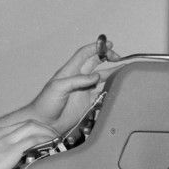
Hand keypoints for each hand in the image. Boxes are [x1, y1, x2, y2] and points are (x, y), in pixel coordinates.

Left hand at [0, 40, 120, 134]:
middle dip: (106, 57)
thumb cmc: (45, 104)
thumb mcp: (58, 87)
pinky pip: (101, 92)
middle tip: (118, 58)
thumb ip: (78, 81)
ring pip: (101, 77)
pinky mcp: (87, 102)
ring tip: (124, 70)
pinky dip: (110, 88)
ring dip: (111, 72)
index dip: (96, 47)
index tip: (108, 45)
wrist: (44, 123)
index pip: (84, 54)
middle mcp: (78, 78)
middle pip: (94, 63)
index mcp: (69, 71)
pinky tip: (117, 86)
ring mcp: (83, 90)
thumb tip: (96, 77)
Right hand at [0, 119, 56, 168]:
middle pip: (30, 122)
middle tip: (57, 136)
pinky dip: (45, 140)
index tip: (46, 135)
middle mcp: (1, 133)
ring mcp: (5, 140)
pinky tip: (53, 145)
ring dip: (49, 133)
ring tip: (58, 140)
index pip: (21, 124)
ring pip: (33, 127)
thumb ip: (0, 157)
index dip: (36, 128)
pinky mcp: (9, 150)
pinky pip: (33, 139)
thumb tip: (15, 165)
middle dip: (46, 128)